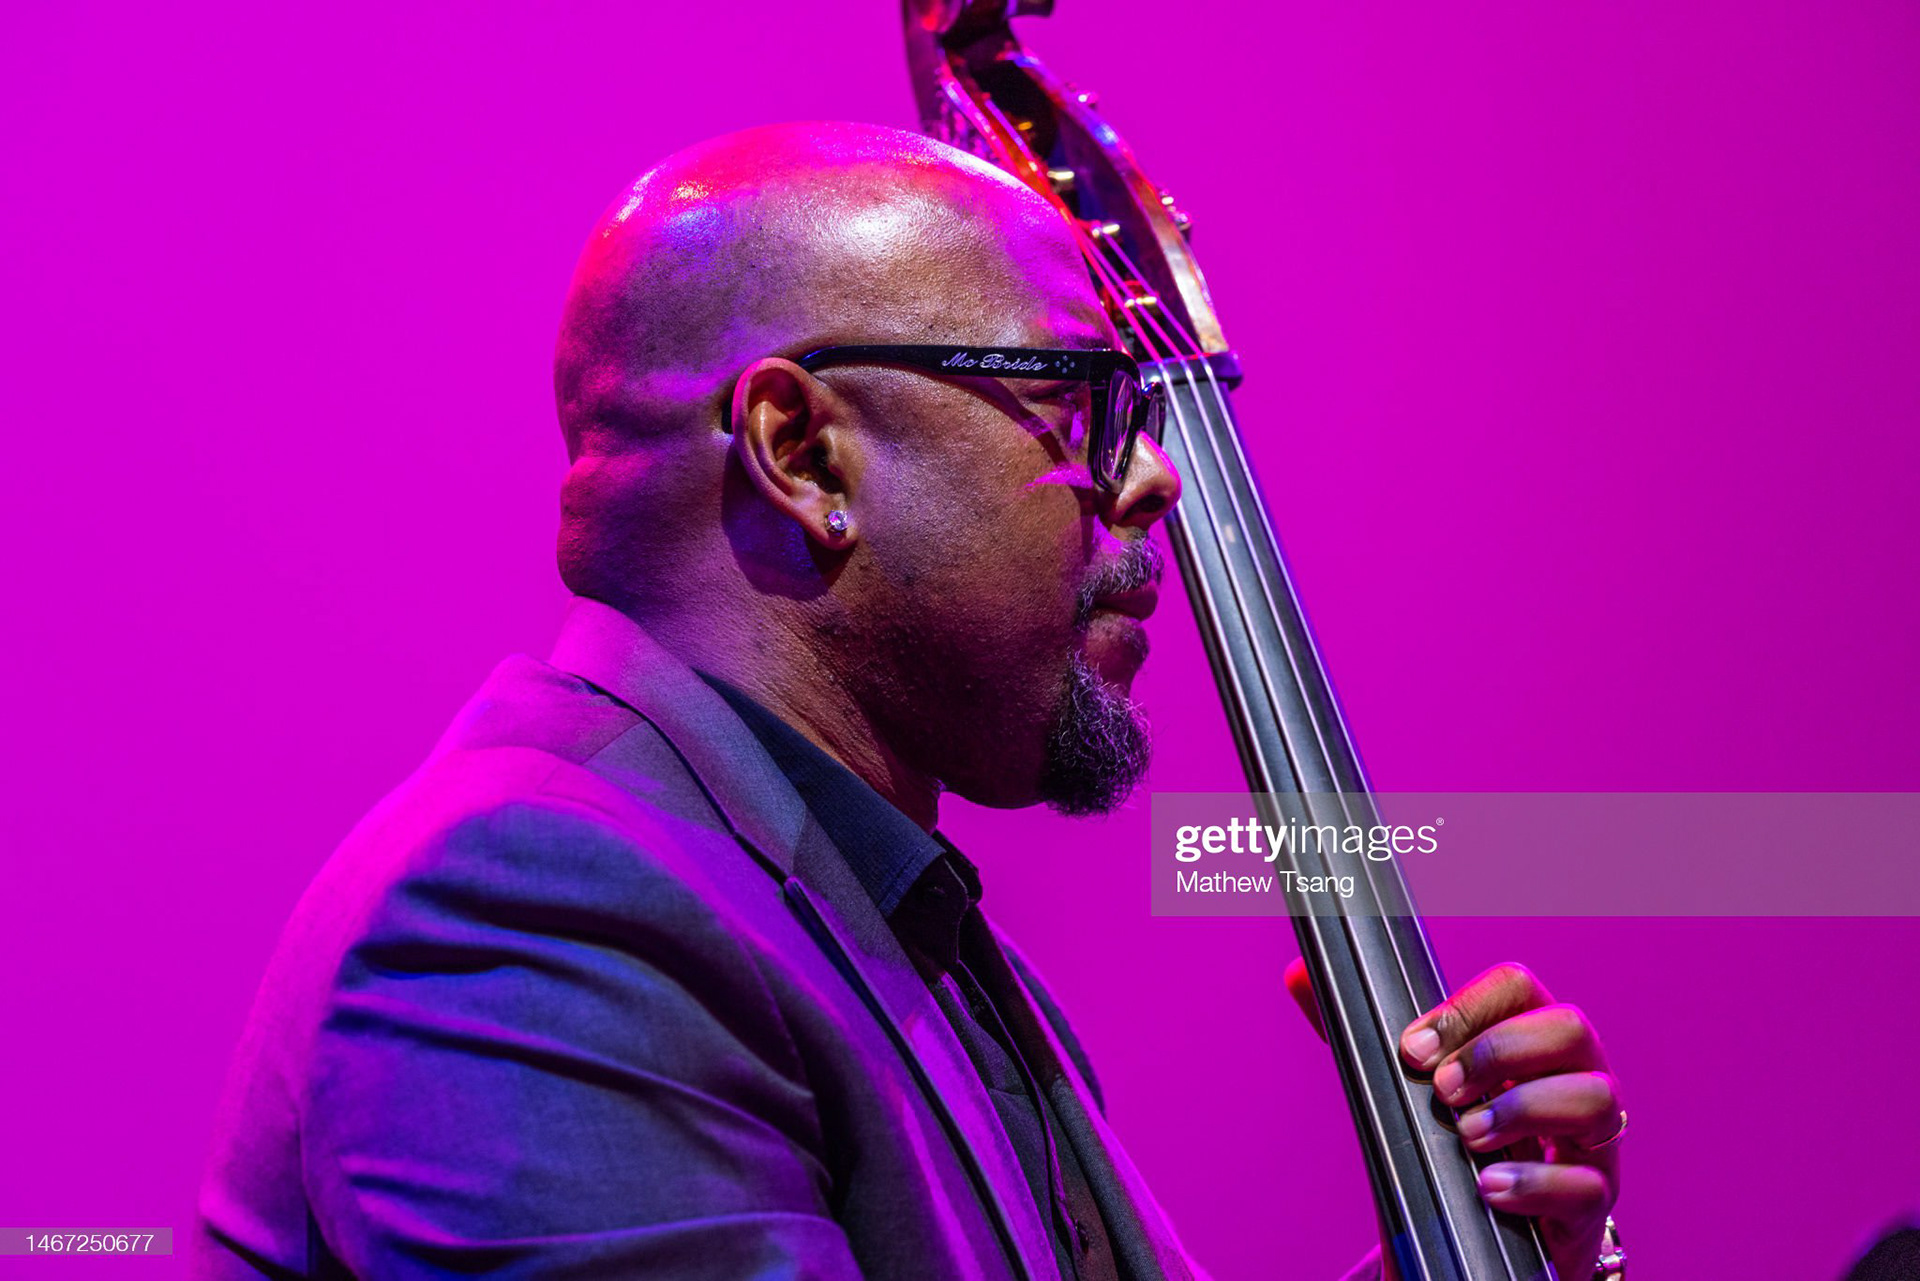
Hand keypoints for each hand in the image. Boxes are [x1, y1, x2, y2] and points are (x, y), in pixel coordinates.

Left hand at [1284, 959, 1621, 1279]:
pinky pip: (1587, 1185)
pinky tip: (1489, 1188)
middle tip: (1441, 1090)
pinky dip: (1535, 1183)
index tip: (1412, 1049)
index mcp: (1528, 1038)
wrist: (1482, 1238)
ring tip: (1465, 1137)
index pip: (1519, 988)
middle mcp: (1573, 1077)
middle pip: (1570, 1028)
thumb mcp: (1410, 1090)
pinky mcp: (1591, 1203)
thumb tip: (1297, 974)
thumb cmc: (1454, 1145)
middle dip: (1499, 1052)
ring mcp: (1593, 1141)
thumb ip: (1358, 1036)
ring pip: (1595, 1098)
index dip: (1467, 1009)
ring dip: (1522, 1109)